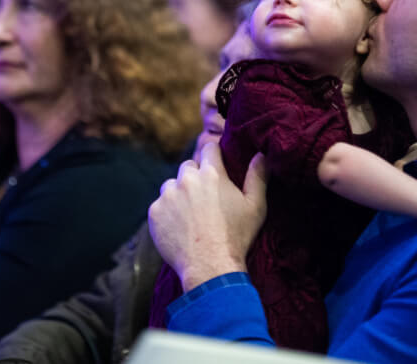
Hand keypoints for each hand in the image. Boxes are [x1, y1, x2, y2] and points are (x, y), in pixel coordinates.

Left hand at [148, 142, 267, 291]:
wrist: (210, 267)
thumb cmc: (236, 237)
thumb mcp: (255, 206)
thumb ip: (258, 176)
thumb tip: (261, 154)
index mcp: (212, 174)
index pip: (209, 148)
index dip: (214, 155)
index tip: (216, 164)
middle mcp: (187, 179)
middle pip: (189, 167)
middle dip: (196, 177)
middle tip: (205, 199)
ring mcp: (168, 195)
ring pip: (171, 185)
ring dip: (179, 194)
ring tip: (191, 216)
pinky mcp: (155, 212)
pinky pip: (160, 205)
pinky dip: (167, 213)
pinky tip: (179, 228)